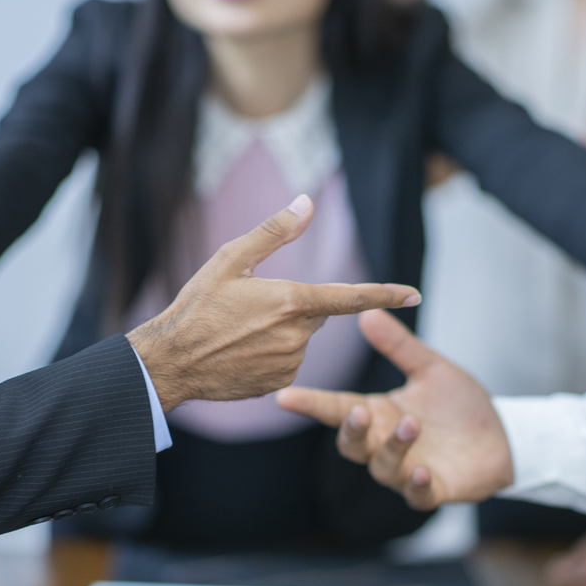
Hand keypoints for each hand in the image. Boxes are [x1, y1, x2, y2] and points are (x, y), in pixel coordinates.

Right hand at [128, 196, 420, 411]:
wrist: (170, 362)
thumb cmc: (196, 306)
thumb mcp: (229, 260)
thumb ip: (273, 232)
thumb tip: (306, 203)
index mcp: (290, 301)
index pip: (350, 297)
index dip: (385, 294)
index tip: (415, 295)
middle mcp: (297, 335)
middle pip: (317, 314)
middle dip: (295, 306)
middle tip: (252, 307)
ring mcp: (290, 363)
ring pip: (301, 338)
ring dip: (282, 331)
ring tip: (239, 332)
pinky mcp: (280, 382)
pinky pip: (289, 361)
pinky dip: (272, 354)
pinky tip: (241, 352)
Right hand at [276, 308, 510, 508]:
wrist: (501, 436)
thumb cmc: (460, 404)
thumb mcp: (431, 368)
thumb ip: (399, 346)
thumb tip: (367, 312)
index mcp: (379, 413)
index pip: (336, 408)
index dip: (311, 403)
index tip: (286, 397)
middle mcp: (385, 443)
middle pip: (352, 443)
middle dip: (351, 430)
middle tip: (359, 412)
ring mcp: (405, 469)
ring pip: (383, 466)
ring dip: (393, 447)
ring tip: (412, 425)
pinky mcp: (432, 489)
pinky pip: (416, 493)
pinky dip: (415, 484)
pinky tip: (420, 470)